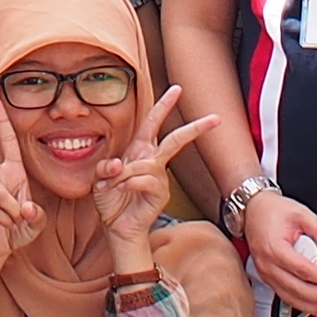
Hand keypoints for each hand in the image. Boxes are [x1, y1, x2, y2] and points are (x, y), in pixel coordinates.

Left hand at [99, 86, 214, 272]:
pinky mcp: (161, 194)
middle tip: (216, 118)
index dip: (164, 105)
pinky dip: (128, 183)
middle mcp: (153, 162)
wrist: (116, 227)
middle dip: (195, 128)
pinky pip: (145, 180)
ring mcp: (160, 179)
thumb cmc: (111, 199)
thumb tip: (118, 163)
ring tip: (111, 185)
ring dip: (124, 173)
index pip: (152, 124)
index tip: (177, 89)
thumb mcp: (100, 177)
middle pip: (176, 140)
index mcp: (139, 152)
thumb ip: (106, 166)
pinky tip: (121, 190)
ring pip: (147, 163)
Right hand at [240, 188, 316, 316]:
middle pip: (299, 290)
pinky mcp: (269, 279)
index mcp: (275, 249)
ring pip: (292, 299)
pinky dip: (305, 306)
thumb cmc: (274, 211)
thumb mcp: (301, 213)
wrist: (253, 210)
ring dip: (315, 307)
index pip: (304, 271)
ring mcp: (266, 274)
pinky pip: (287, 297)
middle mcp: (268, 265)